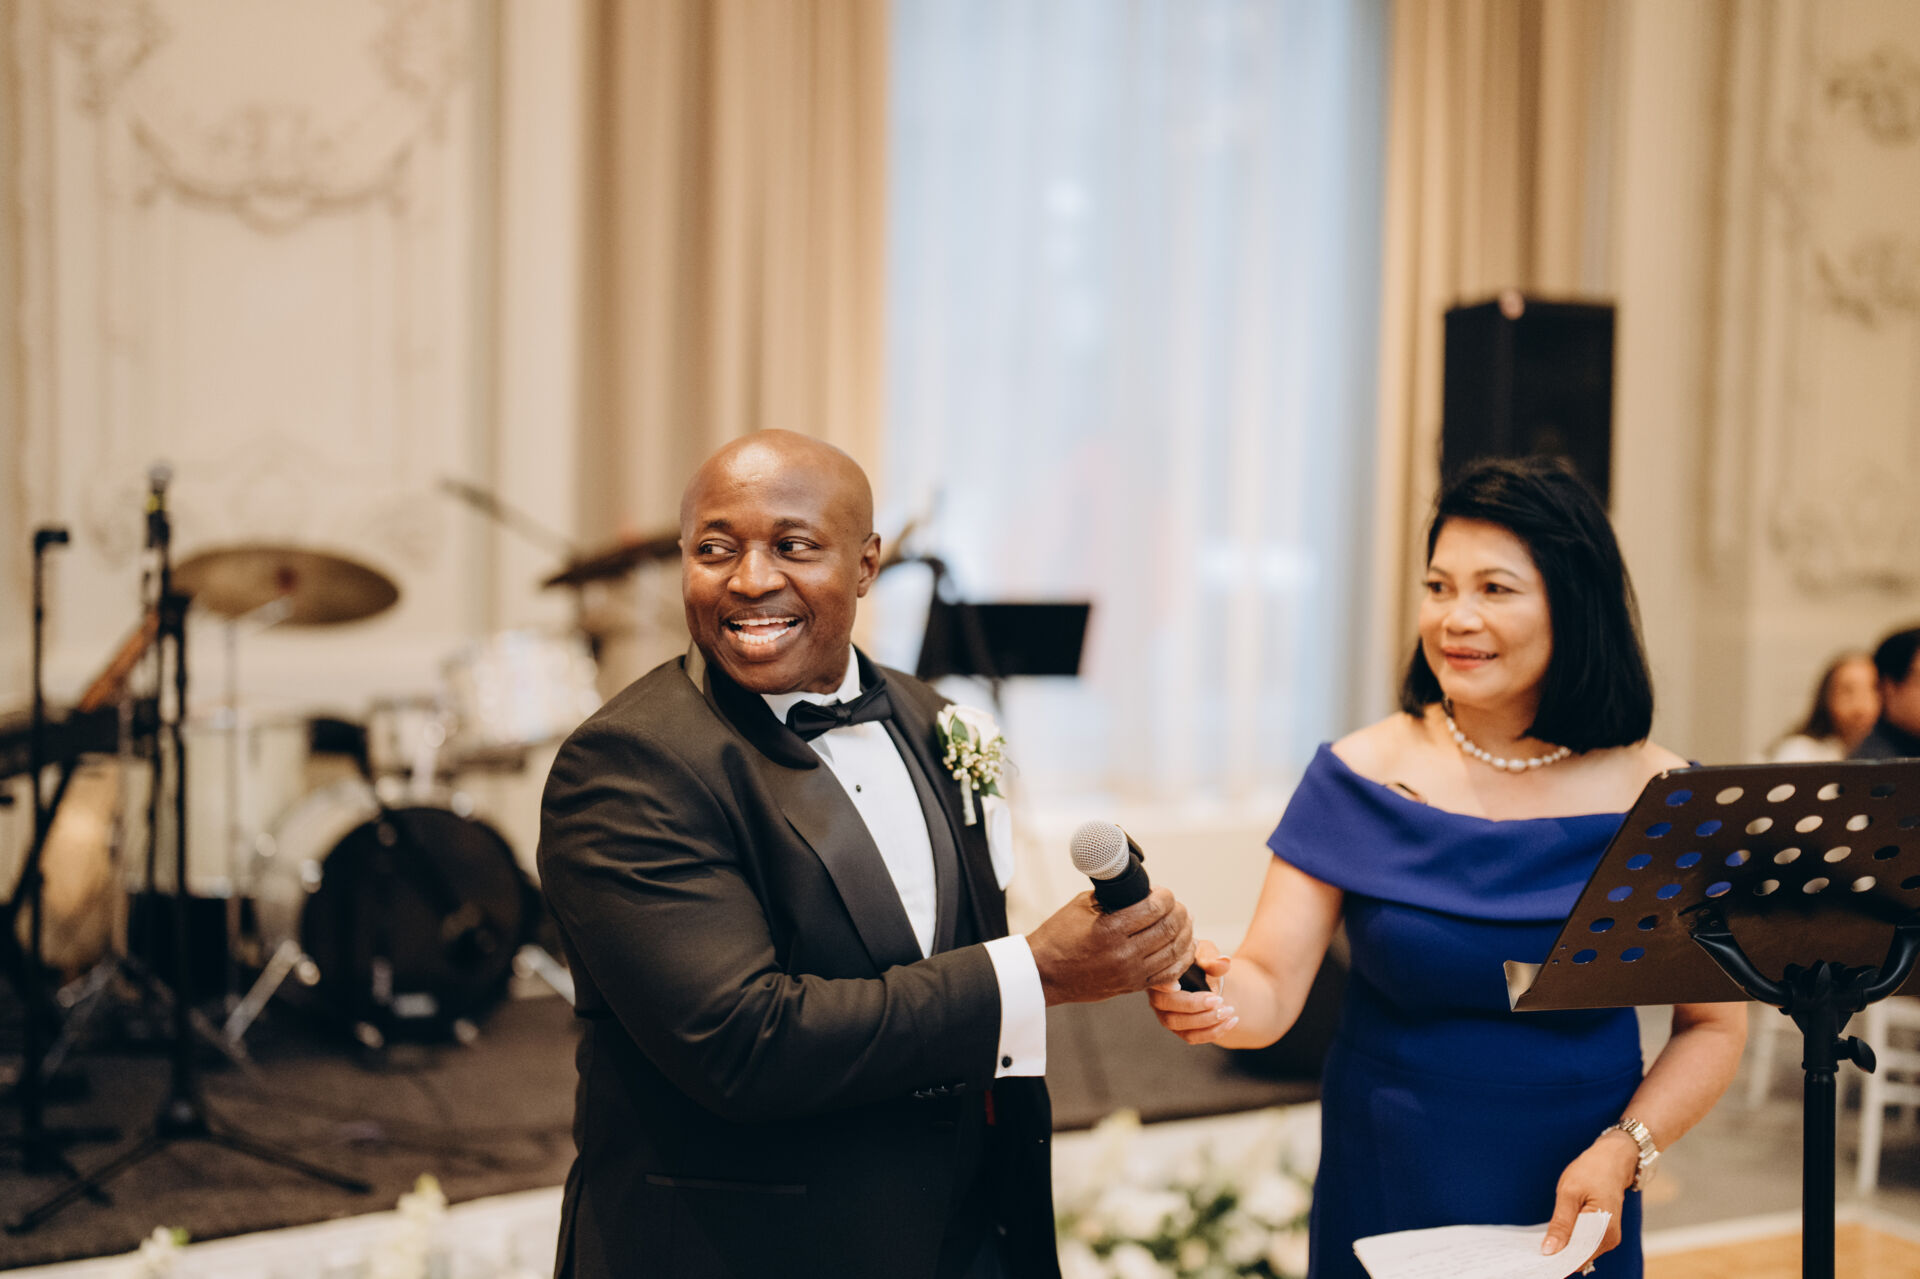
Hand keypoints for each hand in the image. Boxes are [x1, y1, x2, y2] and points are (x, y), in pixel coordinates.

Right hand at [1026, 888, 1193, 1004]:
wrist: (1045, 974)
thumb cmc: (1059, 937)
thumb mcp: (1082, 906)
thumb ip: (1114, 897)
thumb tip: (1141, 890)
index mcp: (1110, 930)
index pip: (1154, 909)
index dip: (1166, 896)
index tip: (1163, 892)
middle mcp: (1123, 954)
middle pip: (1169, 929)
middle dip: (1179, 911)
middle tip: (1176, 905)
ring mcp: (1130, 973)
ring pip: (1174, 951)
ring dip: (1185, 932)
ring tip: (1184, 921)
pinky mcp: (1132, 986)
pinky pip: (1169, 973)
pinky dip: (1182, 958)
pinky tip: (1184, 946)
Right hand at [1146, 941, 1235, 1042]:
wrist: (1205, 976)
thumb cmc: (1199, 960)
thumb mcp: (1206, 953)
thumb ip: (1212, 958)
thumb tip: (1224, 962)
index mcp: (1158, 975)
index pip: (1154, 981)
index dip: (1163, 985)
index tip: (1177, 985)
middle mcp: (1157, 997)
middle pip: (1167, 1007)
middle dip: (1193, 1006)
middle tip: (1218, 999)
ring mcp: (1166, 1016)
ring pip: (1180, 1026)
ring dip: (1206, 1021)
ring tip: (1229, 1010)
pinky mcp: (1179, 1030)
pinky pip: (1193, 1037)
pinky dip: (1214, 1032)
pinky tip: (1232, 1020)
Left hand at [1541, 1131, 1636, 1260]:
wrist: (1612, 1160)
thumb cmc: (1591, 1172)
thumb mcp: (1569, 1193)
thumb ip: (1561, 1224)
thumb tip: (1549, 1251)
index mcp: (1603, 1230)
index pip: (1578, 1258)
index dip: (1557, 1262)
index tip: (1536, 1262)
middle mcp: (1609, 1240)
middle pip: (1579, 1258)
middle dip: (1558, 1256)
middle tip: (1533, 1253)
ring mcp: (1607, 1238)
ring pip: (1580, 1252)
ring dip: (1563, 1249)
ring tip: (1541, 1245)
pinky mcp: (1602, 1234)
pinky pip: (1583, 1244)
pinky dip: (1569, 1242)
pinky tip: (1555, 1238)